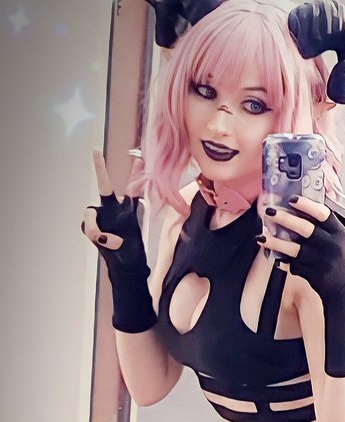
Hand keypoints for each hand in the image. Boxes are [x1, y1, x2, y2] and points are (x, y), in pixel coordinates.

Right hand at [81, 150, 156, 333]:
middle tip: (96, 152)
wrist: (126, 270)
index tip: (138, 153)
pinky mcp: (95, 230)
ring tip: (115, 242)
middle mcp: (114, 210)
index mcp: (130, 209)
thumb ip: (155, 234)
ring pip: (91, 212)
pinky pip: (90, 228)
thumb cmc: (136, 253)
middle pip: (104, 187)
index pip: (134, 185)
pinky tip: (110, 244)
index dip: (136, 170)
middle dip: (100, 170)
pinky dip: (98, 235)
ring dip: (99, 227)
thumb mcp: (150, 242)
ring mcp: (103, 219)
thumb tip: (176, 219)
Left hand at [258, 196, 344, 297]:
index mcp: (338, 232)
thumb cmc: (339, 259)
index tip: (292, 199)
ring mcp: (320, 260)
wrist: (343, 287)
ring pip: (294, 249)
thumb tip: (304, 206)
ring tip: (261, 237)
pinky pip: (292, 264)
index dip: (306, 205)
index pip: (322, 214)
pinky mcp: (311, 273)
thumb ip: (325, 224)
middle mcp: (330, 245)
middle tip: (270, 212)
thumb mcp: (339, 238)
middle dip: (285, 219)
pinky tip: (273, 256)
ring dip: (275, 242)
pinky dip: (282, 260)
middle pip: (305, 228)